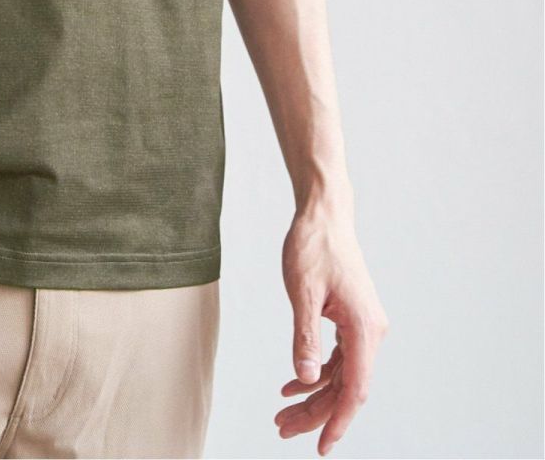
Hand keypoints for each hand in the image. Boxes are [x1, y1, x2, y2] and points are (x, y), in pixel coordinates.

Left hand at [274, 205, 388, 454]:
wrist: (324, 215)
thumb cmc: (313, 246)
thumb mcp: (302, 292)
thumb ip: (304, 337)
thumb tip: (306, 379)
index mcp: (364, 328)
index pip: (354, 390)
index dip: (337, 421)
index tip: (321, 447)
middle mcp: (370, 332)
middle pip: (346, 388)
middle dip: (316, 413)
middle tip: (283, 430)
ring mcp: (363, 327)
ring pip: (340, 376)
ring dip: (313, 396)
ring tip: (282, 414)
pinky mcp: (352, 321)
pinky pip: (337, 359)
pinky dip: (316, 373)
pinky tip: (292, 385)